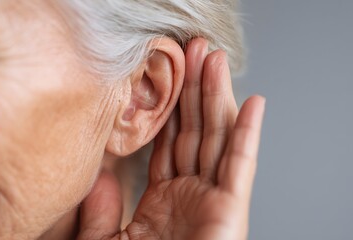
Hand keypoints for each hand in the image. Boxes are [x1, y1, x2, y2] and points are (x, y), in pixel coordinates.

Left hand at [78, 38, 265, 239]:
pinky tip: (253, 102)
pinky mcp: (230, 210)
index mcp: (163, 200)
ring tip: (214, 60)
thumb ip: (99, 215)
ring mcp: (212, 200)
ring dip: (217, 97)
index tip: (170, 77)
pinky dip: (248, 134)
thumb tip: (99, 179)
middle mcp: (190, 195)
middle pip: (194, 132)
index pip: (169, 143)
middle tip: (195, 52)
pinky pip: (240, 165)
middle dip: (195, 91)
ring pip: (216, 138)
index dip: (171, 109)